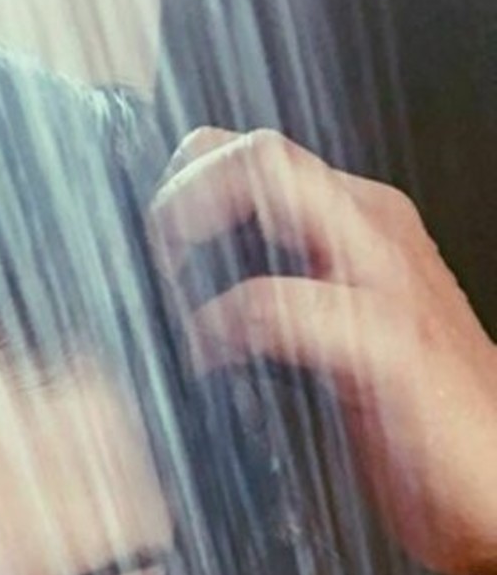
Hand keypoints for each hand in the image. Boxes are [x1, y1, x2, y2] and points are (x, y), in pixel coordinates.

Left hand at [149, 127, 496, 574]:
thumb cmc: (424, 426)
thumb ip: (292, 308)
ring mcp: (383, 281)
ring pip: (269, 180)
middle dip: (178, 193)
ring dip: (191, 225)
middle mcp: (373, 231)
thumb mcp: (348, 343)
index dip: (186, 190)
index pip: (257, 157)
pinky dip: (224, 323)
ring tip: (168, 301)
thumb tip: (200, 312)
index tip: (151, 258)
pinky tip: (205, 360)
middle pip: (254, 148)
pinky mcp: (385, 346)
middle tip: (149, 270)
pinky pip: (282, 303)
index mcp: (363, 227)